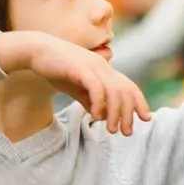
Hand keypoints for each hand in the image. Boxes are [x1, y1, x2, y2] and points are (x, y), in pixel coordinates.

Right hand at [0, 31, 151, 135]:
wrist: (37, 51)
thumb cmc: (57, 68)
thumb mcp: (76, 87)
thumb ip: (89, 99)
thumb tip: (100, 115)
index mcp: (105, 70)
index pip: (129, 86)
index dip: (140, 102)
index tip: (146, 118)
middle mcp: (103, 66)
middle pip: (125, 92)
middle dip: (128, 114)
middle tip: (126, 132)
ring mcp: (93, 66)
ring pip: (114, 92)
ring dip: (115, 113)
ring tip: (111, 129)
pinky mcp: (80, 69)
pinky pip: (96, 88)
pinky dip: (99, 104)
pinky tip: (95, 117)